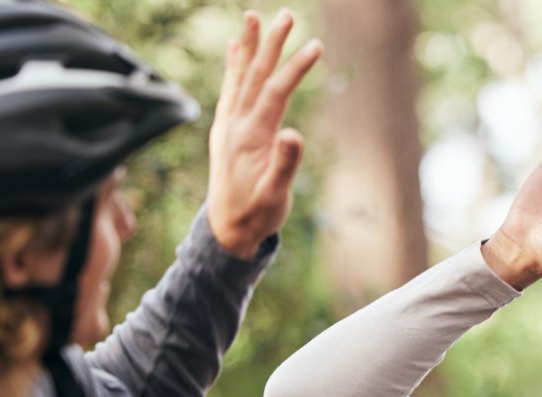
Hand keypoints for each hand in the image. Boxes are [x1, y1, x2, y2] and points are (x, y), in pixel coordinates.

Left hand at [207, 9, 321, 257]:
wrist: (226, 230)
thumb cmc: (256, 215)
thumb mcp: (275, 196)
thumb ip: (284, 165)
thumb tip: (294, 134)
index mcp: (250, 137)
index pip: (276, 92)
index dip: (295, 68)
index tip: (316, 45)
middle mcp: (235, 125)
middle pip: (255, 75)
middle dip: (271, 43)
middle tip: (286, 15)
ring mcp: (227, 125)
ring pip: (239, 77)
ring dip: (248, 46)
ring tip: (253, 16)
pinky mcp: (225, 130)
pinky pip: (230, 89)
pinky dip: (234, 66)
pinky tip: (235, 48)